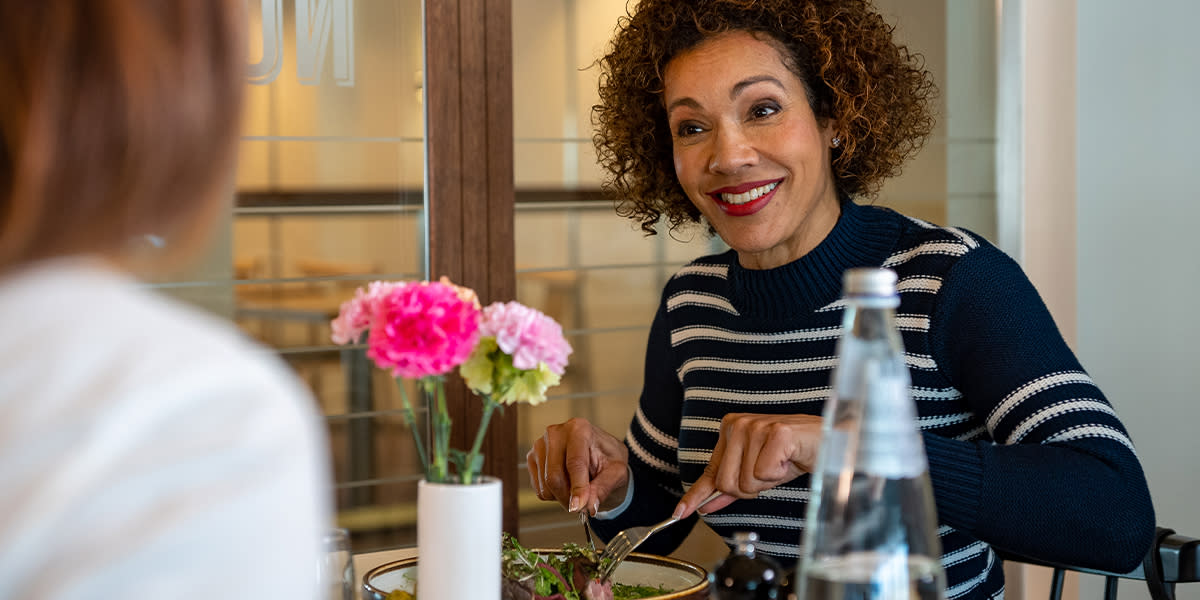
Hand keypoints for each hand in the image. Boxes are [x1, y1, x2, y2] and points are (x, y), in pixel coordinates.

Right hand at [526, 417, 628, 515]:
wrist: (599, 456)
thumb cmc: (609, 460)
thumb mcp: (617, 472)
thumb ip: (603, 487)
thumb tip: (588, 505)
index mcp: (579, 429)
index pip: (575, 463)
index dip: (578, 488)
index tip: (579, 506)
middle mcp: (556, 433)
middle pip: (555, 477)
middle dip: (569, 497)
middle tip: (584, 505)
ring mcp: (540, 445)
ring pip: (546, 486)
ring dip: (563, 497)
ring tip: (578, 488)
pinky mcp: (532, 459)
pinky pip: (540, 490)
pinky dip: (554, 495)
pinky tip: (566, 483)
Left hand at [673, 412, 822, 517]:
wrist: (829, 442)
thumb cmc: (794, 454)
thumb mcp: (758, 474)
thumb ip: (732, 488)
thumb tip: (705, 505)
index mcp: (730, 430)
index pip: (710, 472)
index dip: (695, 496)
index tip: (680, 513)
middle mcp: (738, 424)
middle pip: (727, 483)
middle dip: (751, 488)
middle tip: (770, 471)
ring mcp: (756, 426)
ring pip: (746, 481)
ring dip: (767, 481)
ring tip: (780, 463)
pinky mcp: (776, 433)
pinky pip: (764, 474)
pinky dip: (780, 474)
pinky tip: (789, 459)